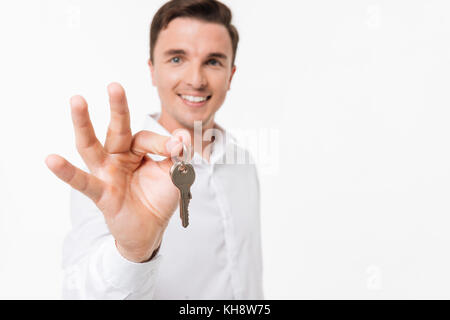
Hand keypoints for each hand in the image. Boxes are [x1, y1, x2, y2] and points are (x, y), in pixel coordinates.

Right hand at [45, 83, 188, 261]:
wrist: (151, 230)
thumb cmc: (159, 198)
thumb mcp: (174, 175)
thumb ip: (179, 156)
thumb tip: (183, 137)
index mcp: (136, 150)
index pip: (146, 138)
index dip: (163, 143)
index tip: (177, 149)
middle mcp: (119, 157)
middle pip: (117, 129)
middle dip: (117, 108)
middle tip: (115, 86)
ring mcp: (107, 173)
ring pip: (92, 146)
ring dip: (84, 124)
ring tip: (77, 101)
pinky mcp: (101, 193)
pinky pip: (82, 182)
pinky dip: (67, 172)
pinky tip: (51, 160)